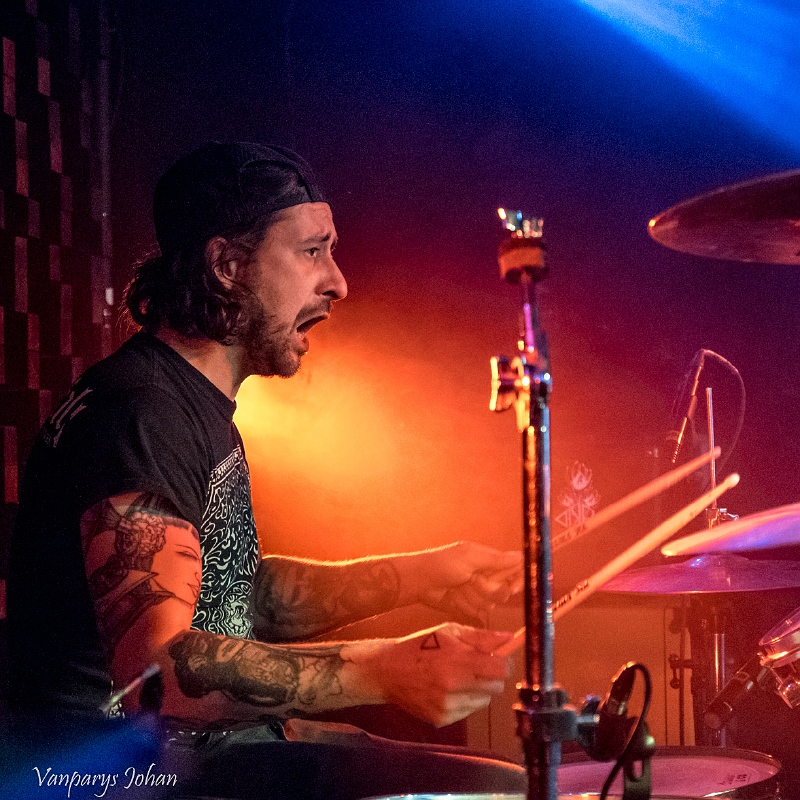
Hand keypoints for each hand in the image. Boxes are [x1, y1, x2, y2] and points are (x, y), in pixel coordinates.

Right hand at [345, 623, 513, 726]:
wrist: (386, 671)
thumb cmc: (420, 646)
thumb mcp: (448, 631)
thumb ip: (480, 637)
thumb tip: (508, 638)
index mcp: (458, 661)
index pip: (501, 670)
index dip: (503, 663)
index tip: (497, 658)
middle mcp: (455, 687)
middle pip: (496, 688)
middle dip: (491, 676)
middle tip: (475, 666)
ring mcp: (448, 707)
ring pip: (483, 701)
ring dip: (478, 689)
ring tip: (458, 678)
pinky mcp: (441, 720)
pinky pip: (467, 711)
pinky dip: (464, 701)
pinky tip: (447, 690)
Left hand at [412, 542, 522, 625]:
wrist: (420, 582)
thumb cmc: (444, 564)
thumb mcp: (470, 557)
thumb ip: (496, 559)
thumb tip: (521, 556)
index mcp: (490, 561)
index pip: (516, 570)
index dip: (517, 581)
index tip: (509, 588)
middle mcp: (489, 577)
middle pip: (505, 591)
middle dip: (487, 589)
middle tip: (470, 580)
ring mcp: (479, 593)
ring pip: (491, 604)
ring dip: (473, 597)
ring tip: (457, 588)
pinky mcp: (471, 606)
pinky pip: (479, 612)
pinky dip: (466, 606)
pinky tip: (454, 598)